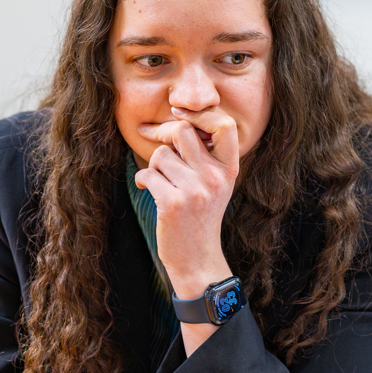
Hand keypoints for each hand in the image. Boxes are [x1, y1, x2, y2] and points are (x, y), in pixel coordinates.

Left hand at [133, 107, 238, 299]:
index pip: (225, 125)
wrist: (197, 259)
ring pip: (161, 154)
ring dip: (153, 166)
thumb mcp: (215, 185)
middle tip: (155, 139)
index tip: (180, 114)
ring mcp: (195, 190)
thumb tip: (177, 121)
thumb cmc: (200, 217)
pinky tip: (147, 189)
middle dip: (164, 133)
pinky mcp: (173, 203)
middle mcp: (215, 177)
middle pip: (183, 130)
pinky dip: (142, 180)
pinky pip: (147, 174)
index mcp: (229, 169)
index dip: (201, 113)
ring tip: (160, 182)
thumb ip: (205, 156)